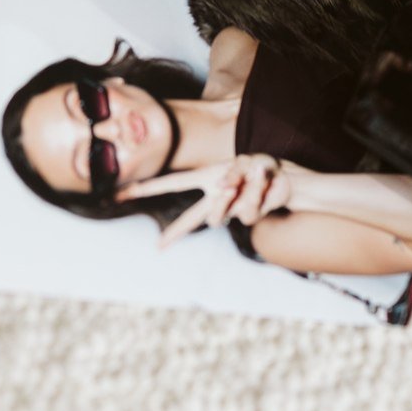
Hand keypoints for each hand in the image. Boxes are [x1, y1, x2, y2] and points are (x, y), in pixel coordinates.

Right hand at [117, 154, 290, 248]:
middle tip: (157, 246)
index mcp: (207, 180)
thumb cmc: (261, 167)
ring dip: (236, 189)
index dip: (148, 188)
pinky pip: (248, 208)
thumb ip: (231, 178)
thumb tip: (224, 191)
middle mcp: (216, 198)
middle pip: (191, 218)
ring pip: (221, 211)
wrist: (288, 179)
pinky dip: (259, 189)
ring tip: (250, 175)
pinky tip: (266, 184)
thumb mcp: (243, 164)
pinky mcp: (250, 216)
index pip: (173, 183)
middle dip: (174, 233)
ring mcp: (231, 210)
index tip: (122, 194)